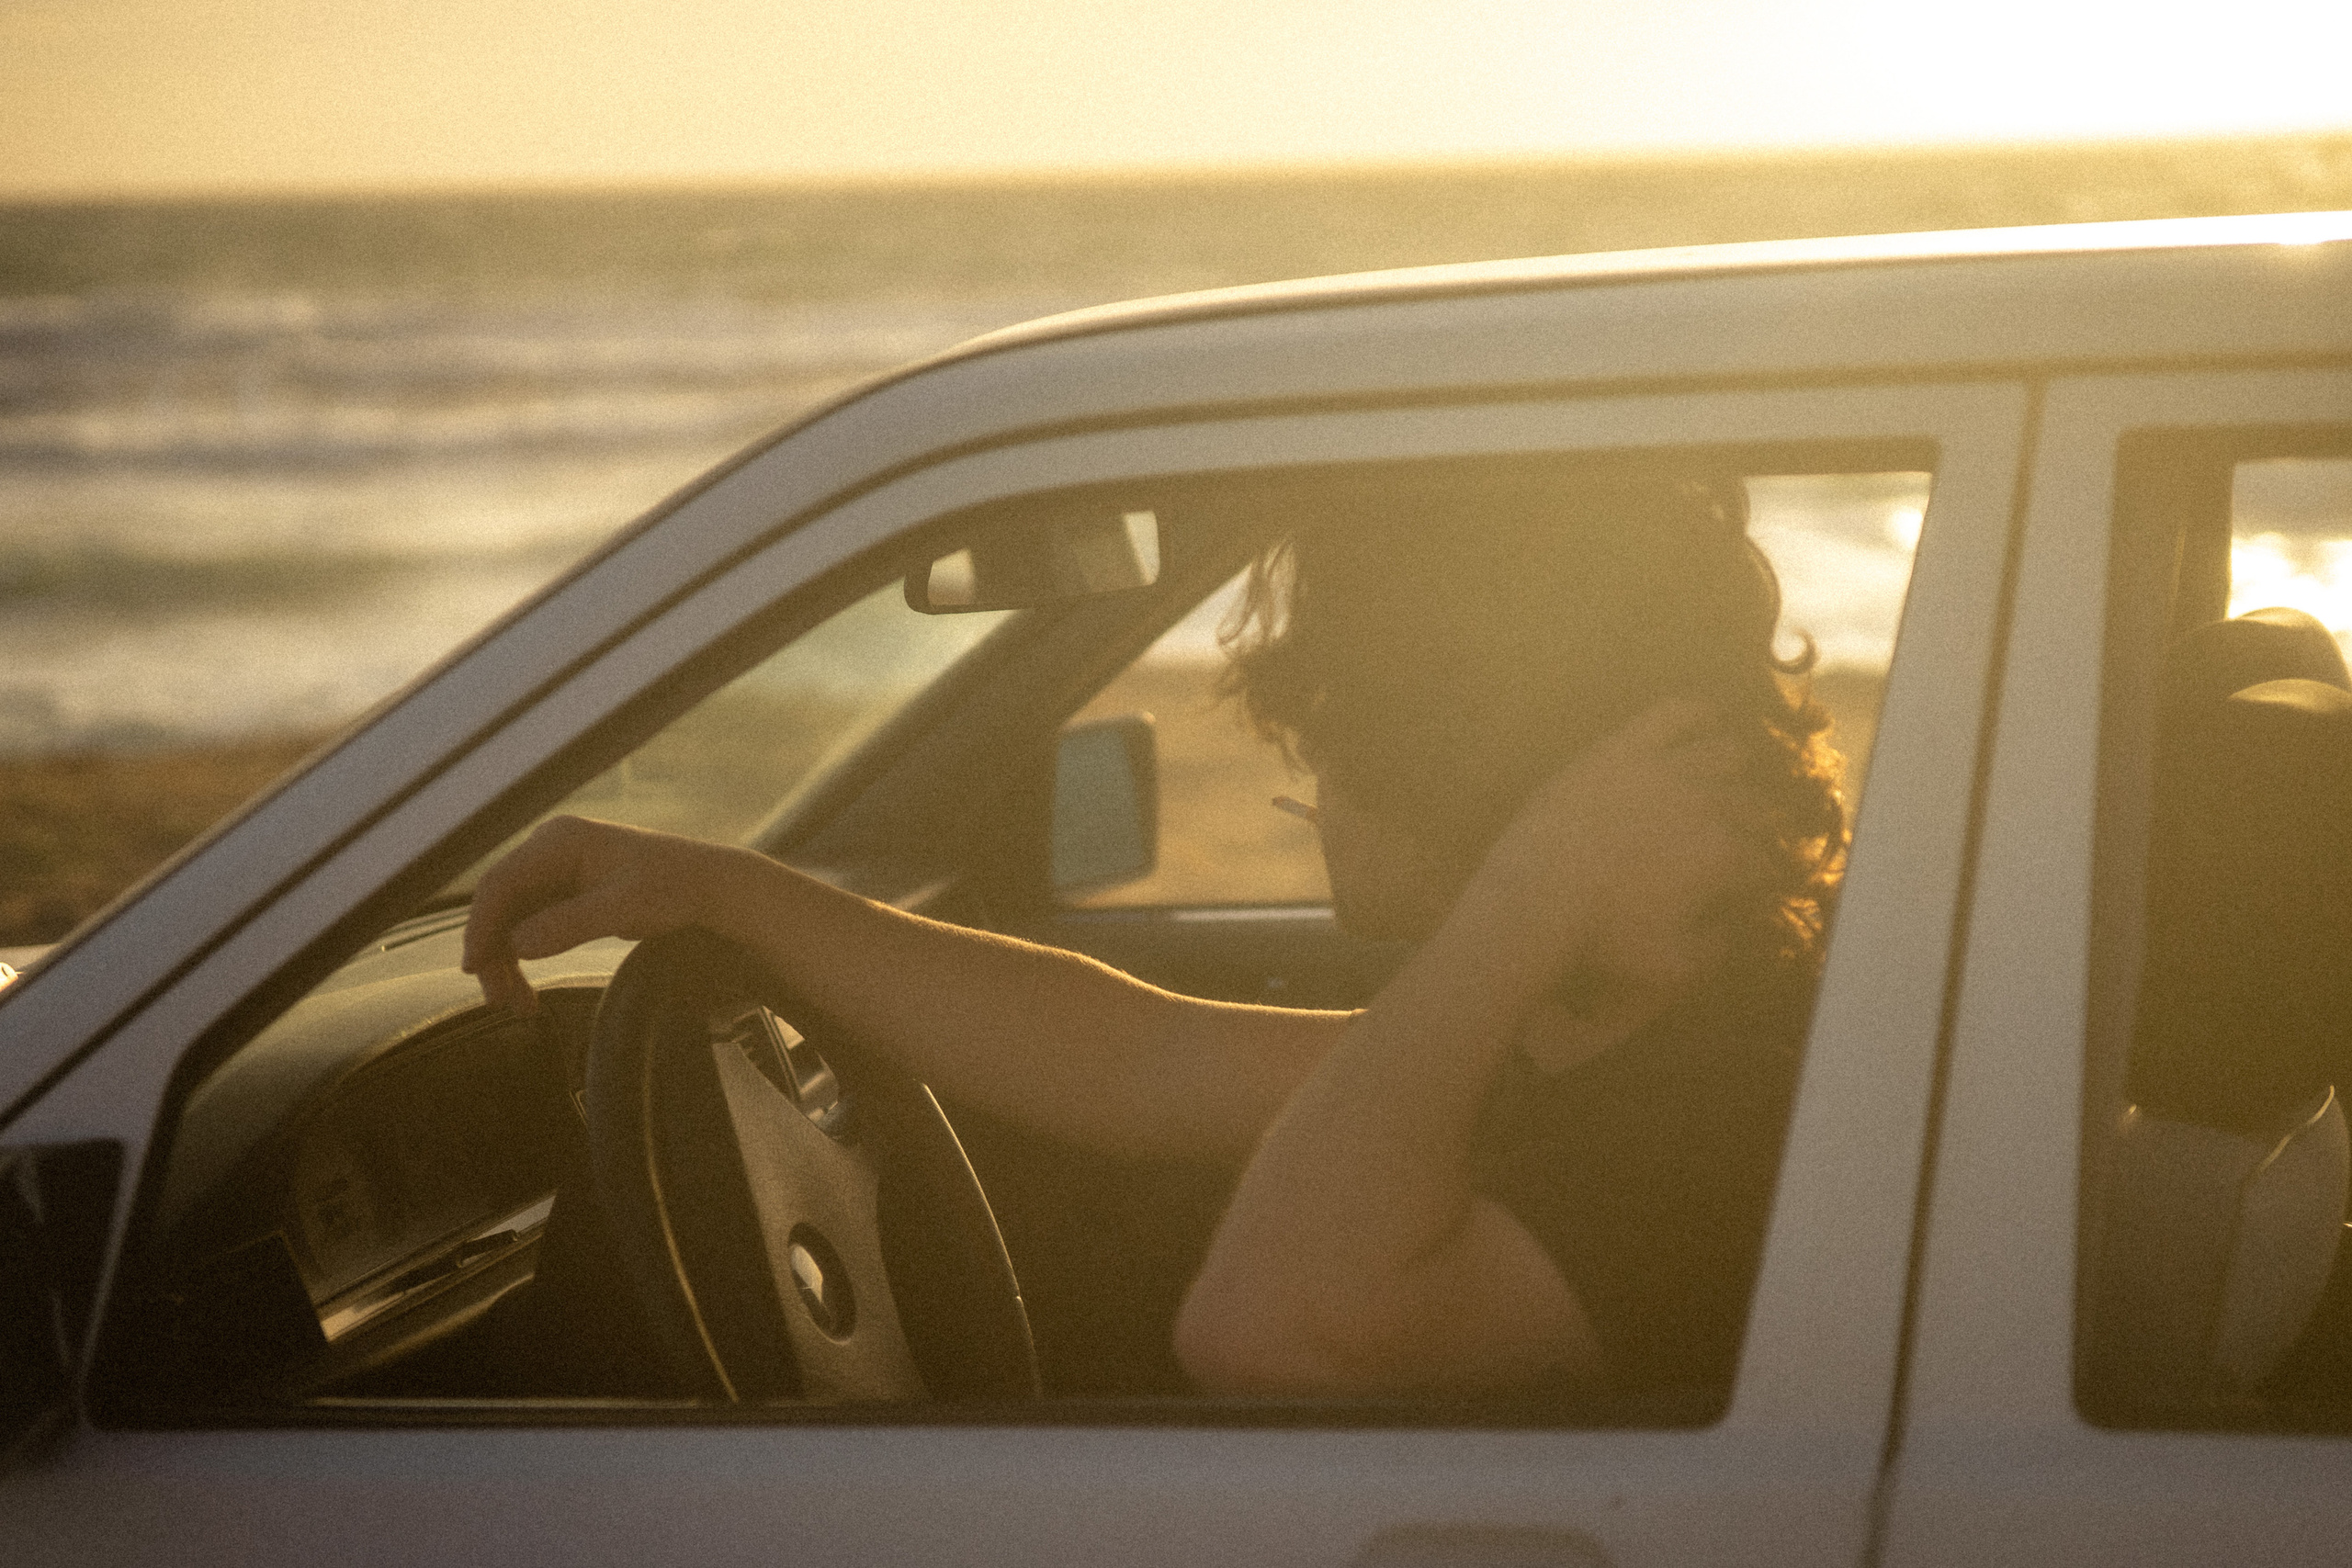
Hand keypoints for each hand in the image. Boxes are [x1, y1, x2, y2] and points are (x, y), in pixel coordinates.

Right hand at [460, 815, 743, 1015]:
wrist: (708, 886)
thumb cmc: (674, 887)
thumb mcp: (626, 907)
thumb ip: (571, 924)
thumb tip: (518, 945)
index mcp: (560, 841)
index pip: (501, 882)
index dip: (481, 926)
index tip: (474, 968)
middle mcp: (550, 850)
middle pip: (500, 903)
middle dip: (494, 953)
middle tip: (498, 1001)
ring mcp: (555, 871)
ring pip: (510, 920)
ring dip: (507, 963)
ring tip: (517, 1007)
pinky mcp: (564, 894)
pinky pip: (529, 927)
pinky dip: (525, 960)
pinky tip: (527, 993)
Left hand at [1470, 700, 1753, 1056]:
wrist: (1537, 892)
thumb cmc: (1603, 935)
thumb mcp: (1671, 965)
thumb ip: (1714, 949)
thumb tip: (1733, 931)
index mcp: (1723, 857)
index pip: (1762, 861)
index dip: (1762, 873)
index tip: (1755, 881)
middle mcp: (1708, 805)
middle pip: (1751, 806)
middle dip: (1757, 822)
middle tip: (1748, 831)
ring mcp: (1667, 768)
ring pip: (1724, 754)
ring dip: (1737, 767)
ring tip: (1736, 770)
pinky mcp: (1625, 747)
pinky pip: (1673, 715)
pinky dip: (1697, 712)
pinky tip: (1708, 715)